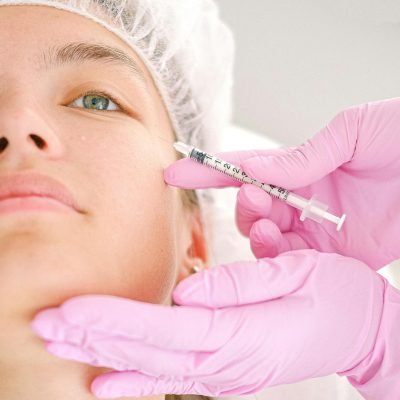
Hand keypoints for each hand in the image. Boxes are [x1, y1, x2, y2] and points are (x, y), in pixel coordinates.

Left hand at [31, 250, 398, 398]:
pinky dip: (134, 380)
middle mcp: (230, 360)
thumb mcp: (299, 275)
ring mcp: (227, 369)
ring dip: (104, 353)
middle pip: (150, 351)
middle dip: (94, 337)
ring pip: (154, 365)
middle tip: (46, 325)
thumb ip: (242, 286)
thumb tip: (189, 292)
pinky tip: (107, 381)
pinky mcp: (228, 366)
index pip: (168, 330)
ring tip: (62, 342)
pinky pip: (173, 376)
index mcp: (247, 334)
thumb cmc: (337, 297)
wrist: (361, 328)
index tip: (73, 311)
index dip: (118, 322)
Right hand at [165, 98, 399, 269]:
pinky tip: (285, 247)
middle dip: (245, 207)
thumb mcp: (351, 133)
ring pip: (268, 240)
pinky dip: (282, 259)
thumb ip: (301, 157)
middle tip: (257, 198)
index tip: (174, 171)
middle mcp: (302, 198)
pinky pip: (296, 263)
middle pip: (251, 210)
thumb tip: (254, 171)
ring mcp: (317, 228)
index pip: (243, 170)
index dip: (207, 171)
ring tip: (270, 223)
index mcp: (302, 166)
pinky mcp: (337, 255)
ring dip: (259, 233)